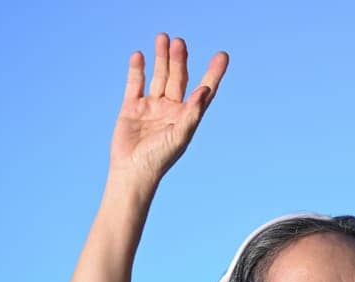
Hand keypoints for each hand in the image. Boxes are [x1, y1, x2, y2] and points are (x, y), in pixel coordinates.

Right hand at [108, 32, 227, 191]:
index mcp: (187, 116)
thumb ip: (193, 113)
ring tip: (163, 38)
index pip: (204, 90)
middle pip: (178, 77)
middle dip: (179, 59)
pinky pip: (135, 84)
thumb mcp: (181, 136)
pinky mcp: (132, 107)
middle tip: (179, 42)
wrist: (132, 171)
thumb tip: (205, 90)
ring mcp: (151, 107)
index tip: (222, 56)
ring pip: (158, 76)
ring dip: (161, 58)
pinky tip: (139, 55)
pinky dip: (137, 69)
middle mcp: (171, 109)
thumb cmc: (160, 159)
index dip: (213, 73)